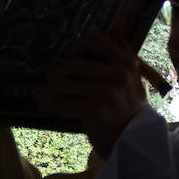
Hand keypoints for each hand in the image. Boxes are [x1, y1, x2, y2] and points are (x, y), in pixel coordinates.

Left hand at [34, 32, 146, 157]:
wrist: (136, 139)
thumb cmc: (127, 108)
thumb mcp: (128, 80)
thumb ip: (110, 64)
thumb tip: (75, 54)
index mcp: (125, 62)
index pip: (94, 39)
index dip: (77, 48)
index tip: (72, 60)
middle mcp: (116, 74)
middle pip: (71, 64)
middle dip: (56, 74)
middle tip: (52, 82)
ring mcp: (105, 92)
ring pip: (62, 84)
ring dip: (48, 90)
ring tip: (43, 95)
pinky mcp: (93, 110)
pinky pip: (60, 102)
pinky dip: (48, 103)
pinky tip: (43, 105)